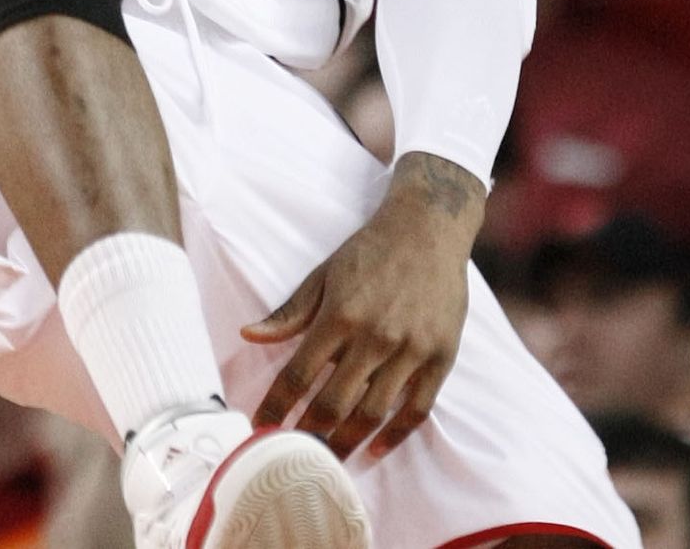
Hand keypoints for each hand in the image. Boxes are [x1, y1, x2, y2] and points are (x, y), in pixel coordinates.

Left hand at [243, 152, 481, 462]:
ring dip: (346, 442)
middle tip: (292, 459)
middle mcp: (375, 335)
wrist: (428, 226)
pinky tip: (374, 449)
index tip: (259, 430)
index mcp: (340, 314)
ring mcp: (411, 348)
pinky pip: (417, 409)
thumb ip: (290, 312)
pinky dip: (395, 436)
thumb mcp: (324, 274)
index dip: (276, 407)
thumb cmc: (370, 251)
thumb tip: (247, 335)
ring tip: (327, 462)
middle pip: (334, 403)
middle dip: (308, 436)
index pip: (298, 375)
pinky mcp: (441, 355)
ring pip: (374, 413)